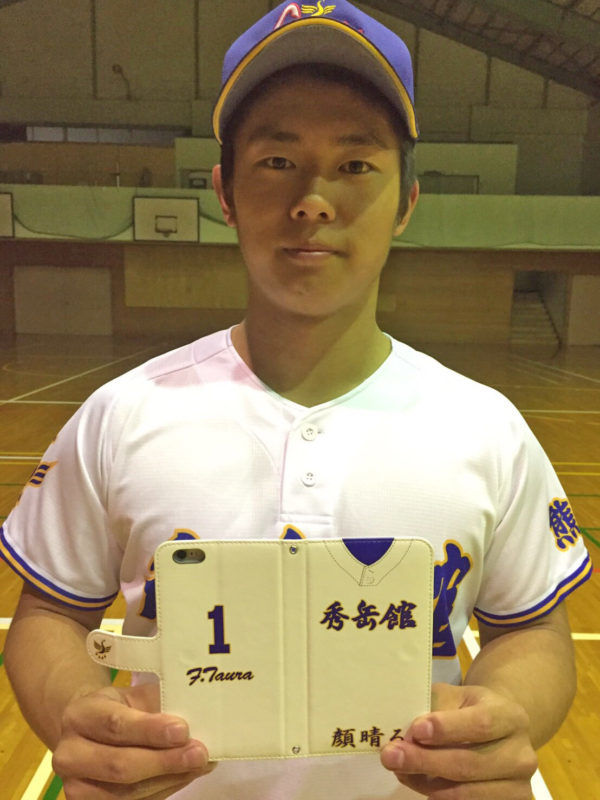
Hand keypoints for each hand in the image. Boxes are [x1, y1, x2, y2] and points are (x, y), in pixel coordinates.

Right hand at [52, 682, 214, 798]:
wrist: (87, 731)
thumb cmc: (118, 708)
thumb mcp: (132, 695)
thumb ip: (159, 703)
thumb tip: (200, 714)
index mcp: (80, 715)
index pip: (116, 725)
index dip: (150, 730)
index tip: (183, 730)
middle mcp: (69, 754)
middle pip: (119, 766)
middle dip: (164, 762)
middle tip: (199, 754)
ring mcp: (76, 787)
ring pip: (126, 793)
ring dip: (168, 780)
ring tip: (199, 766)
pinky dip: (163, 790)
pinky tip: (184, 776)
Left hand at [380, 683, 537, 798]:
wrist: (499, 731)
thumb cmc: (470, 710)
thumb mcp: (456, 696)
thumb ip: (435, 709)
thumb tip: (408, 735)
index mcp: (510, 716)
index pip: (481, 723)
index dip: (447, 729)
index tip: (415, 730)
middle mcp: (522, 754)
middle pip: (470, 764)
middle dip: (425, 762)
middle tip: (391, 757)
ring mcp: (520, 787)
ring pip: (467, 793)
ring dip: (426, 785)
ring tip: (400, 771)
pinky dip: (439, 798)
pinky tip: (420, 784)